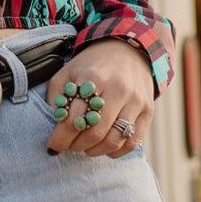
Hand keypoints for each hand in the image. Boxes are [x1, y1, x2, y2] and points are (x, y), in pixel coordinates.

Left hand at [45, 39, 153, 157]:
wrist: (128, 50)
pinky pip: (132, 142)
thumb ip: (57, 96)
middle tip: (69, 146)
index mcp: (93, 79)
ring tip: (85, 147)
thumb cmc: (93, 65)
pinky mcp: (148, 110)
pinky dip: (116, 151)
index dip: (60, 138)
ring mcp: (135, 101)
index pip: (73, 119)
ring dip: (94, 151)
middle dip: (76, 146)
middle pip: (94, 132)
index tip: (52, 146)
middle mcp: (117, 89)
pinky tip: (104, 147)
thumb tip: (54, 125)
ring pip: (113, 140)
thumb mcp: (68, 72)